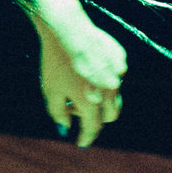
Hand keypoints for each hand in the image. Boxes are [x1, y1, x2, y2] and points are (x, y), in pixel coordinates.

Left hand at [34, 0, 125, 146]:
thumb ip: (58, 113)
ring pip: (115, 94)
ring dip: (102, 97)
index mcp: (92, 103)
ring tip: (81, 84)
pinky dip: (105, 76)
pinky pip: (116, 74)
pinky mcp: (120, 59)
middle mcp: (110, 91)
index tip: (80, 142)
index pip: (93, 128)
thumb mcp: (51, 91)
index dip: (86, 137)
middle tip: (80, 112)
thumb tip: (65, 127)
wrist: (66, 30)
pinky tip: (89, 66)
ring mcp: (118, 74)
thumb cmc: (56, 62)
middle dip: (97, 118)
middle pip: (110, 115)